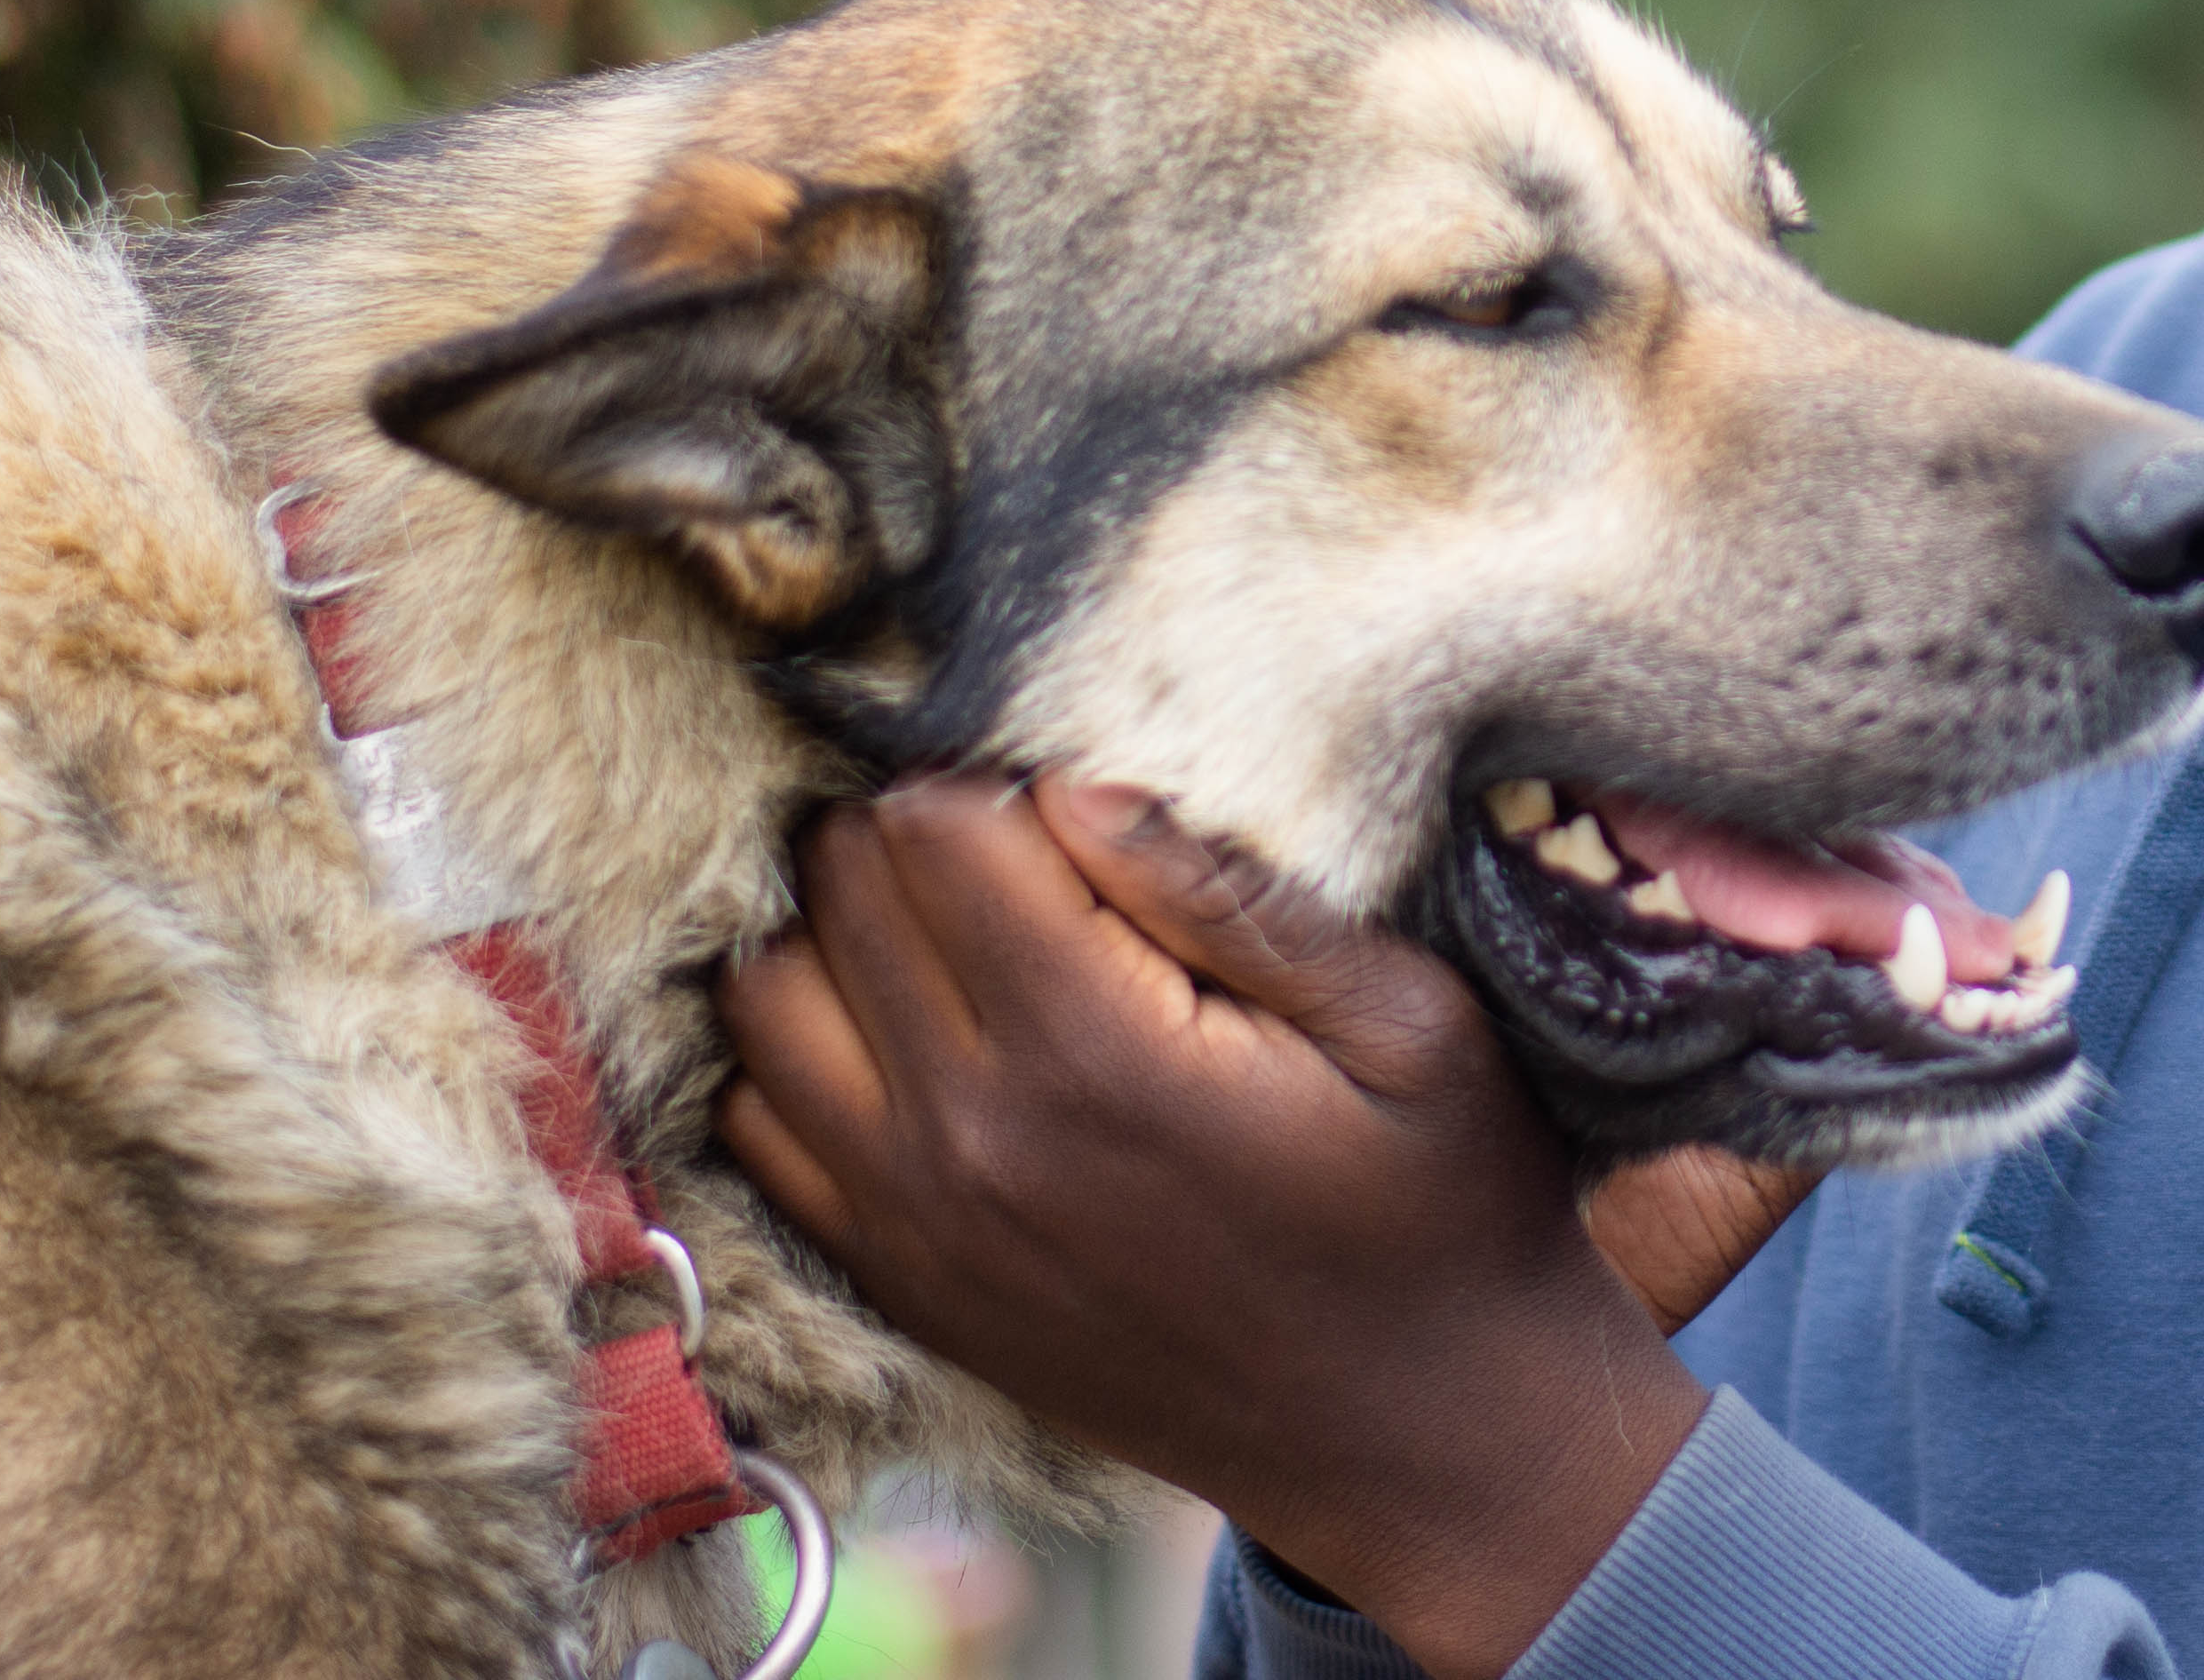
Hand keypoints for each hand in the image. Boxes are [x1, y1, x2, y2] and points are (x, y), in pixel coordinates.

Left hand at [716, 776, 1795, 1675]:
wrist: (1419, 1432)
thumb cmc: (1440, 1205)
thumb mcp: (1407, 1023)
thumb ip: (1233, 899)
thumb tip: (1075, 784)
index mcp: (1097, 1054)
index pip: (932, 826)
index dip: (993, 773)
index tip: (1065, 790)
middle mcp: (970, 1141)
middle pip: (838, 892)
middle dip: (911, 832)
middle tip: (1018, 843)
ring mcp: (917, 1224)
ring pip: (766, 999)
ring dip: (841, 934)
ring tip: (957, 928)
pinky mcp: (903, 1283)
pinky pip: (763, 1127)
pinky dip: (808, 1056)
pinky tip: (917, 1037)